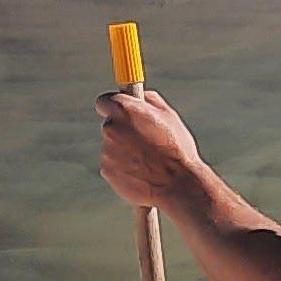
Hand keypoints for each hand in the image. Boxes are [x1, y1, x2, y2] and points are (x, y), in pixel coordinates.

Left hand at [96, 88, 208, 212]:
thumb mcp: (169, 116)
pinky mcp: (107, 170)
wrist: (177, 184)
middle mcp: (111, 128)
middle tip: (143, 140)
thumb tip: (140, 96)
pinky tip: (142, 172)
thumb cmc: (177, 148)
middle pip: (110, 125)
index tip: (121, 112)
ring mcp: (107, 151)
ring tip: (148, 159)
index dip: (113, 107)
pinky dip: (123, 167)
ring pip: (112, 147)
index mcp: (124, 110)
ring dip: (124, 150)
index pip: (103, 101)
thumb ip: (150, 100)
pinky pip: (112, 165)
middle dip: (122, 131)